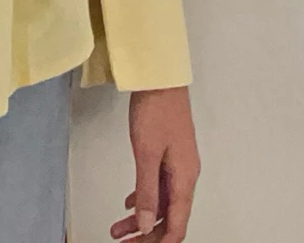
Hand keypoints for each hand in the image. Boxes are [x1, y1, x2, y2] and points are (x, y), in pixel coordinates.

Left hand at [110, 86, 199, 241]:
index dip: (160, 242)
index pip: (177, 224)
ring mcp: (177, 163)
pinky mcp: (167, 152)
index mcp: (184, 178)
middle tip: (124, 242)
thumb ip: (146, 190)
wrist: (159, 77)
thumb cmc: (155, 110)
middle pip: (170, 216)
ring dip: (142, 217)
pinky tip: (129, 203)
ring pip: (162, 201)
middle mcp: (185, 174)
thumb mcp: (146, 152)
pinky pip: (158, 184)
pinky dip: (144, 196)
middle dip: (147, 234)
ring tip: (118, 229)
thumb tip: (145, 224)